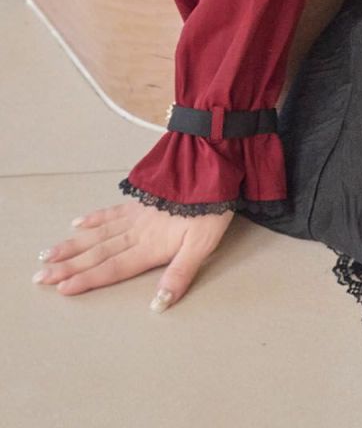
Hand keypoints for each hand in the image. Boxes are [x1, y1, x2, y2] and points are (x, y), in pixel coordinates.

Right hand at [32, 198, 234, 309]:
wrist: (212, 167)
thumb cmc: (211, 209)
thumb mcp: (203, 245)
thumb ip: (180, 274)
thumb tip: (159, 304)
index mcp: (150, 246)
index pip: (114, 268)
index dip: (88, 279)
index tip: (61, 289)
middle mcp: (138, 231)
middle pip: (98, 252)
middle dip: (68, 266)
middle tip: (40, 275)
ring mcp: (138, 214)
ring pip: (98, 233)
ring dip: (73, 245)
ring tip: (48, 254)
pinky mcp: (142, 200)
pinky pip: (112, 211)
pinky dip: (94, 218)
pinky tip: (78, 222)